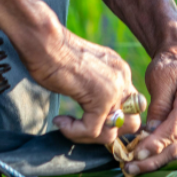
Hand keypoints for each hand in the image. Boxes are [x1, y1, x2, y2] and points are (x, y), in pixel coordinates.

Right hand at [20, 25, 141, 143]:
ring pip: (112, 132)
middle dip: (108, 133)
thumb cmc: (52, 54)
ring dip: (88, 137)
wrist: (43, 40)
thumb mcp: (84, 73)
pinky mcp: (100, 98)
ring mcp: (114, 88)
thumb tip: (94, 117)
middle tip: (83, 128)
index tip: (87, 121)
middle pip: (132, 123)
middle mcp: (122, 79)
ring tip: (68, 126)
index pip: (130, 108)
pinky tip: (60, 122)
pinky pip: (92, 130)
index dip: (112, 121)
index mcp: (120, 72)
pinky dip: (74, 132)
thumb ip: (96, 90)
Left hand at [126, 42, 176, 173]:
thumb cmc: (171, 68)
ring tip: (131, 168)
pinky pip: (174, 147)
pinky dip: (157, 155)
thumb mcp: (161, 78)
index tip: (137, 152)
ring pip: (176, 151)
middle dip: (153, 159)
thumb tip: (151, 131)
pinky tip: (139, 161)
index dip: (157, 142)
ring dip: (154, 161)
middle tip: (129, 167)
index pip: (176, 127)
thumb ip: (159, 104)